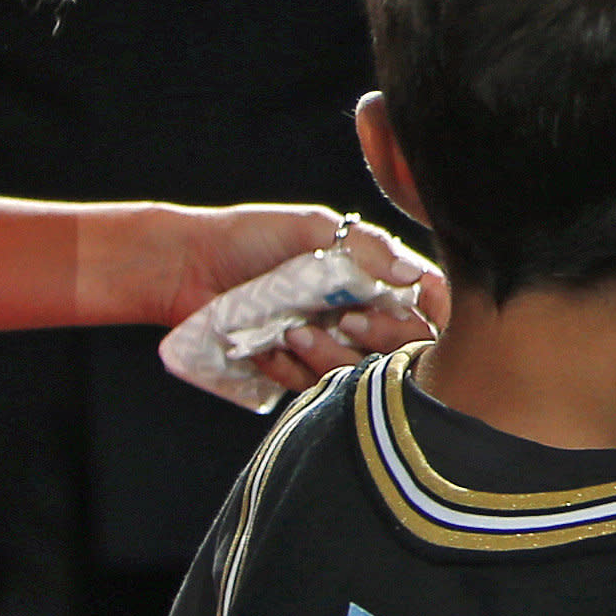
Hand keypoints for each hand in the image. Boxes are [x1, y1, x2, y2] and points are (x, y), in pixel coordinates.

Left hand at [128, 203, 443, 390]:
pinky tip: (269, 347)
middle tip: (345, 320)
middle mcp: (358, 310)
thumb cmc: (251, 237)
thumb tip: (415, 276)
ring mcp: (327, 342)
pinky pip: (314, 387)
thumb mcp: (313, 227)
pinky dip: (293, 369)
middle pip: (403, 346)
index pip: (428, 301)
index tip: (399, 310)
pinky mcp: (295, 369)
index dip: (426, 313)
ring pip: (360, 372)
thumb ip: (368, 248)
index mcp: (371, 274)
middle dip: (380, 338)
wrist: (187, 268)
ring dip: (330, 356)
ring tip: (293, 333)